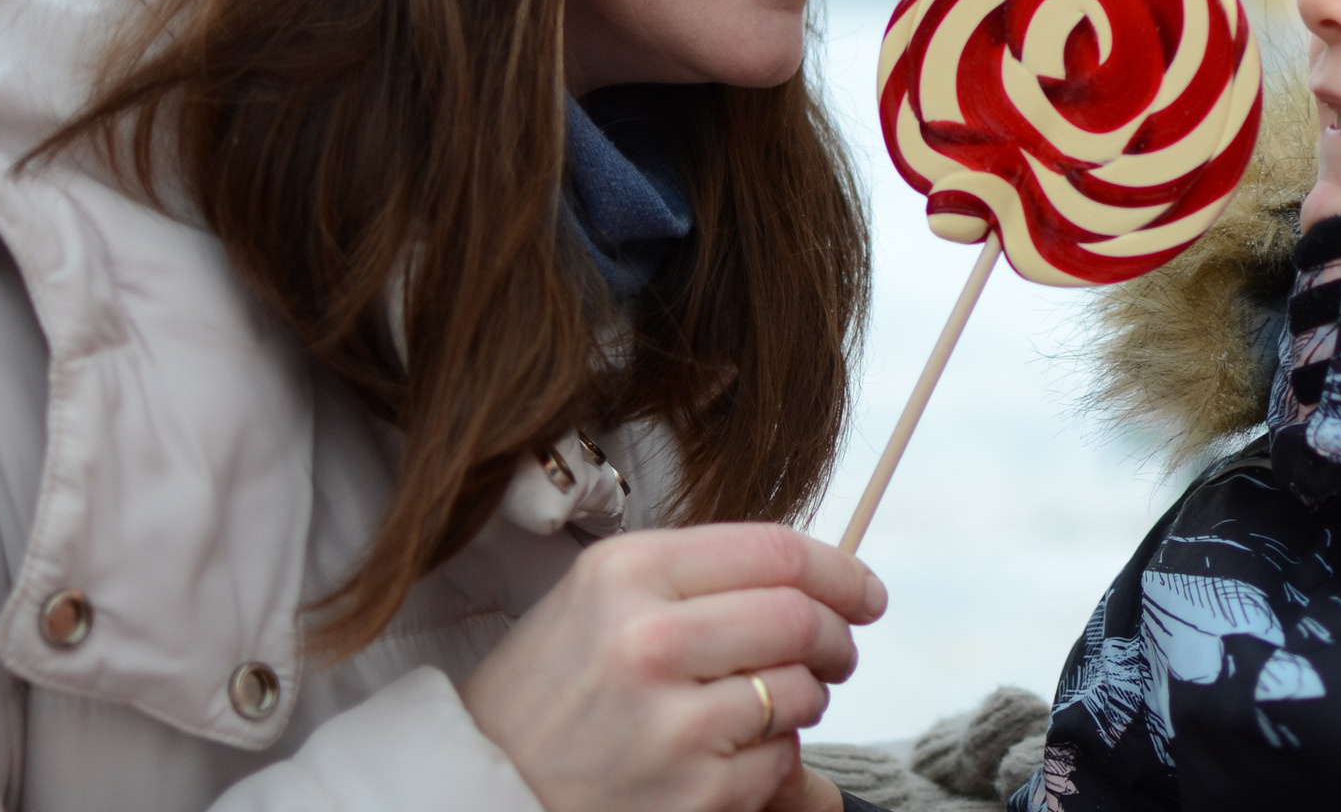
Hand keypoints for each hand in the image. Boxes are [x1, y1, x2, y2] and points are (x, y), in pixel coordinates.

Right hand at [462, 522, 886, 811]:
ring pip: (798, 692)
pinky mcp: (691, 793)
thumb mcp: (596, 600)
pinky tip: (728, 757)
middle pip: (800, 618)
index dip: (840, 571)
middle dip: (837, 638)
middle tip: (838, 653)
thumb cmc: (548, 691)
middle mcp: (648, 638)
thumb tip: (813, 578)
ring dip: (802, 701)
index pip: (776, 552)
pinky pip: (778, 761)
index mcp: (626, 571)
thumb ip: (696, 578)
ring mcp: (671, 722)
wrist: (475, 790)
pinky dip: (773, 759)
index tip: (865, 593)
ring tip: (764, 708)